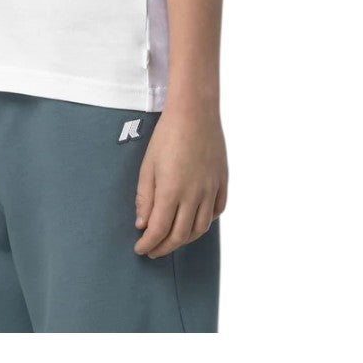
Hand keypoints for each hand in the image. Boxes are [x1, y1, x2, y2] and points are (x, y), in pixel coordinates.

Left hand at [133, 104, 227, 258]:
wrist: (195, 112)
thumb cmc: (167, 135)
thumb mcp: (148, 165)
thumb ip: (144, 197)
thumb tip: (142, 224)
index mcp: (171, 191)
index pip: (158, 230)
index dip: (148, 244)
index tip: (140, 249)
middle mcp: (194, 195)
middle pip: (180, 235)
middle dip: (164, 247)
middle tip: (153, 250)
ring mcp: (211, 189)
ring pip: (200, 228)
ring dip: (185, 239)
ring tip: (172, 240)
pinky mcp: (222, 181)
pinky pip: (217, 211)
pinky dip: (205, 222)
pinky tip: (195, 222)